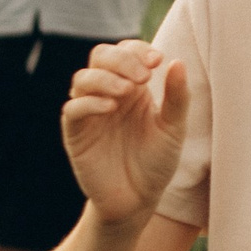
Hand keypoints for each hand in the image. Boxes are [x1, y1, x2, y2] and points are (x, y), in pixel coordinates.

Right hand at [60, 42, 186, 222]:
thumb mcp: (174, 128)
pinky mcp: (76, 133)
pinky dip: (89, 102)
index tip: (157, 62)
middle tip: (143, 77)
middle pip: (101, 56)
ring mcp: (90, 111)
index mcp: (132, 86)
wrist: (137, 200)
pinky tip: (110, 107)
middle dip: (121, 59)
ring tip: (127, 92)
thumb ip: (176, 97)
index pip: (127, 51)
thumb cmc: (156, 162)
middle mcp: (108, 93)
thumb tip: (177, 61)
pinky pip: (73, 109)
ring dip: (105, 78)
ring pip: (83, 78)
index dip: (139, 50)